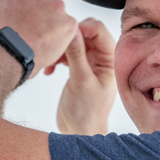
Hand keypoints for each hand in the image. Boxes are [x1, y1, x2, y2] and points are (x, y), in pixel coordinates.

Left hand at [0, 0, 77, 78]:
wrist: (8, 52)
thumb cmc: (28, 57)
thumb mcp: (53, 54)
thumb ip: (56, 38)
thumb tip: (49, 37)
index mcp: (67, 23)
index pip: (63, 20)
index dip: (51, 26)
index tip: (44, 31)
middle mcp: (55, 7)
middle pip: (50, 7)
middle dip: (40, 15)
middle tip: (29, 29)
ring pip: (33, 0)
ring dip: (26, 9)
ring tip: (16, 25)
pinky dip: (11, 5)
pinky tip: (8, 18)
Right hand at [49, 18, 116, 134]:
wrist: (79, 131)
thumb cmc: (86, 113)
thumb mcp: (81, 81)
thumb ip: (77, 54)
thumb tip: (72, 31)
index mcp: (109, 60)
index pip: (98, 30)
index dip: (81, 28)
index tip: (64, 33)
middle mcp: (102, 58)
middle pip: (85, 33)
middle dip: (68, 38)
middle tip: (55, 48)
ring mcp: (90, 63)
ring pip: (74, 42)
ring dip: (60, 49)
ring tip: (50, 63)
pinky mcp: (78, 68)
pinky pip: (67, 53)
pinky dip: (57, 58)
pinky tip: (50, 70)